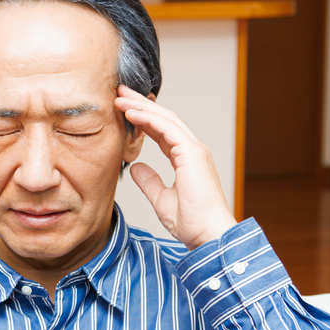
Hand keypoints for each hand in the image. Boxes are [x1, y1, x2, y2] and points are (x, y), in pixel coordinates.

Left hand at [116, 85, 236, 249]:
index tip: (124, 111)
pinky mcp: (193, 154)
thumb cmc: (192, 223)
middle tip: (119, 93)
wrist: (209, 235)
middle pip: (164, 119)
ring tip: (120, 97)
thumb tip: (135, 168)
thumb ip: (149, 182)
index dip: (143, 119)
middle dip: (141, 104)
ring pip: (165, 119)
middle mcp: (193, 150)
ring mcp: (194, 150)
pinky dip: (148, 118)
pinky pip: (167, 129)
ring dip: (141, 106)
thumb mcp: (162, 200)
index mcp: (187, 160)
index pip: (162, 132)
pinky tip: (130, 112)